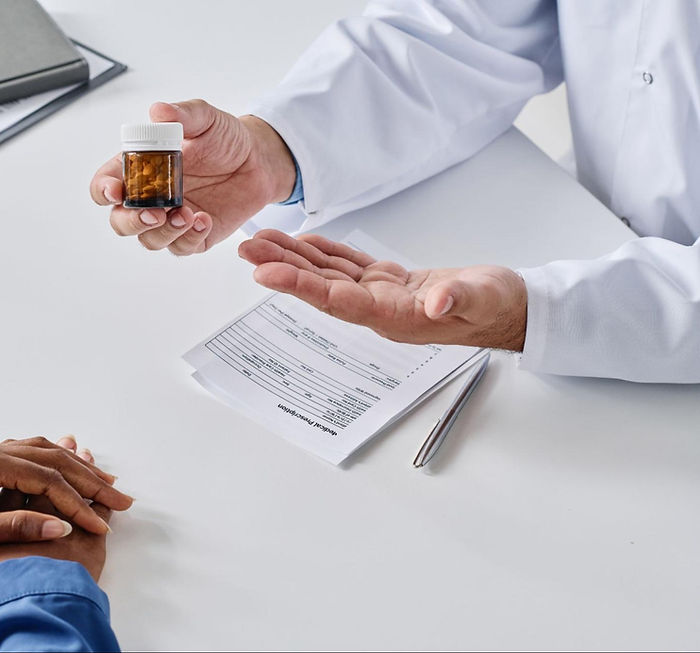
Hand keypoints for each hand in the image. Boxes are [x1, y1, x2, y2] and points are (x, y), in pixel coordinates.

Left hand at [0, 436, 131, 591]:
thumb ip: (14, 524)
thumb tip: (59, 524)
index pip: (46, 479)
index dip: (76, 503)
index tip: (98, 523)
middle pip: (53, 459)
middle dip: (90, 479)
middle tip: (120, 497)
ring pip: (44, 452)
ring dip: (77, 467)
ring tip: (105, 482)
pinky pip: (31, 454)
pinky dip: (57, 462)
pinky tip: (68, 466)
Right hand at [90, 100, 296, 254]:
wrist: (258, 161)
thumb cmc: (225, 138)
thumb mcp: (206, 119)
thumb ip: (183, 114)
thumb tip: (158, 111)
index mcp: (140, 169)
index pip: (106, 184)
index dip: (104, 190)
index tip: (116, 190)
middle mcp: (150, 198)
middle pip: (121, 221)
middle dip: (131, 221)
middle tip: (154, 213)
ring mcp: (170, 219)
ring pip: (149, 239)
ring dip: (163, 231)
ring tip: (187, 214)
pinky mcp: (193, 236)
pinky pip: (181, 247)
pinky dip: (189, 238)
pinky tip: (203, 220)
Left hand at [238, 230, 527, 349]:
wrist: (508, 310)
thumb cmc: (498, 307)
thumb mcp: (484, 299)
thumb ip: (457, 299)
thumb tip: (434, 302)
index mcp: (395, 317)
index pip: (338, 302)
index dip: (300, 286)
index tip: (266, 274)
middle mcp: (379, 310)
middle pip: (321, 288)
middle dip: (281, 269)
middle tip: (246, 251)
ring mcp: (381, 296)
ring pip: (328, 275)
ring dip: (294, 258)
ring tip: (260, 241)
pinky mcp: (389, 282)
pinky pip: (348, 266)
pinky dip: (324, 253)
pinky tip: (302, 243)